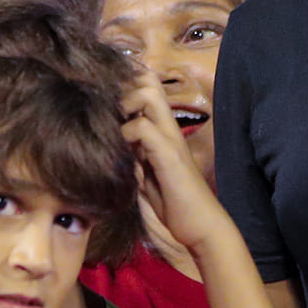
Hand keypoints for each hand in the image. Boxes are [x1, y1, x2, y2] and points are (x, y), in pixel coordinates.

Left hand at [122, 71, 233, 254]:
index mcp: (163, 130)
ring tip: (114, 129)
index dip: (125, 88)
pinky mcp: (169, 156)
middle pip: (148, 81)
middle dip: (123, 89)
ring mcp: (171, 139)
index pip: (147, 88)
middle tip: (108, 114)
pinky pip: (143, 128)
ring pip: (148, 94)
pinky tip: (122, 154)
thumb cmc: (174, 203)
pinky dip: (126, 135)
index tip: (106, 105)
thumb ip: (133, 156)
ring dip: (125, 105)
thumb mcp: (146, 174)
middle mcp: (169, 127)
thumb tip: (108, 147)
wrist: (201, 226)